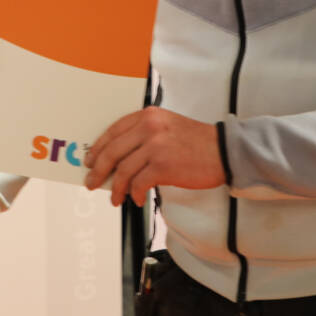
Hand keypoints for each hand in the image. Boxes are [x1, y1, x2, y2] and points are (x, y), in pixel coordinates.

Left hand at [83, 107, 225, 206]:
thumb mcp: (168, 126)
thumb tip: (119, 157)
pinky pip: (139, 183)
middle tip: (92, 182)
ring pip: (123, 170)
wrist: (224, 150)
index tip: (91, 161)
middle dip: (98, 170)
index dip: (98, 149)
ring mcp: (155, 146)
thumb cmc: (197, 142)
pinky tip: (137, 198)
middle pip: (112, 151)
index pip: (113, 131)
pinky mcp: (163, 166)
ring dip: (116, 188)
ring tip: (116, 198)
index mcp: (148, 116)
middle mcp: (149, 127)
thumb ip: (144, 135)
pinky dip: (135, 194)